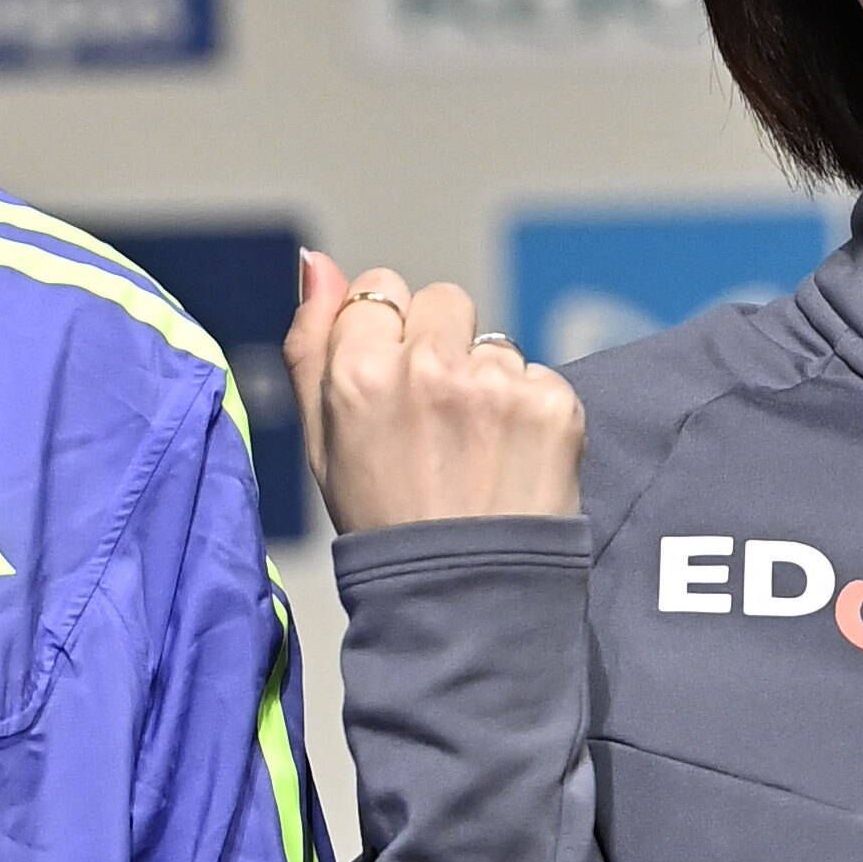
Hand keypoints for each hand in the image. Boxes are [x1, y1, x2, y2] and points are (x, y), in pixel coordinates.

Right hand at [285, 254, 583, 535]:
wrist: (460, 598)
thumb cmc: (381, 520)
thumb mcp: (321, 440)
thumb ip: (311, 344)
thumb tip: (315, 263)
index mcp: (358, 374)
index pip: (378, 290)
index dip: (384, 336)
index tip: (391, 387)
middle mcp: (426, 368)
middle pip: (441, 300)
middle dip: (439, 343)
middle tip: (436, 419)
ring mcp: (495, 384)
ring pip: (493, 340)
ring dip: (486, 380)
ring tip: (474, 448)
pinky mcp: (552, 403)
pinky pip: (539, 375)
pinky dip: (528, 411)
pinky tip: (510, 459)